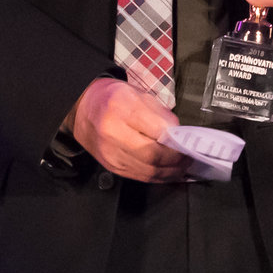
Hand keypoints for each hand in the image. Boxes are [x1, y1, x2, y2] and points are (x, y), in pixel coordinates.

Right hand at [70, 77, 190, 183]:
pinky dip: (157, 176)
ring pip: (147, 171)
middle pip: (152, 156)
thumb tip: (179, 134)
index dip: (177, 141)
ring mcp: (110, 154)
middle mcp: (112, 134)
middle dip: (176, 160)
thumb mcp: (139, 95)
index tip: (189, 142)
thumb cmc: (113, 99)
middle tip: (189, 157)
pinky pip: (139, 177)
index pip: (156, 131)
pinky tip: (167, 172)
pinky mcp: (111, 167)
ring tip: (182, 167)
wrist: (83, 109)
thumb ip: (161, 114)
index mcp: (121, 109)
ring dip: (170, 172)